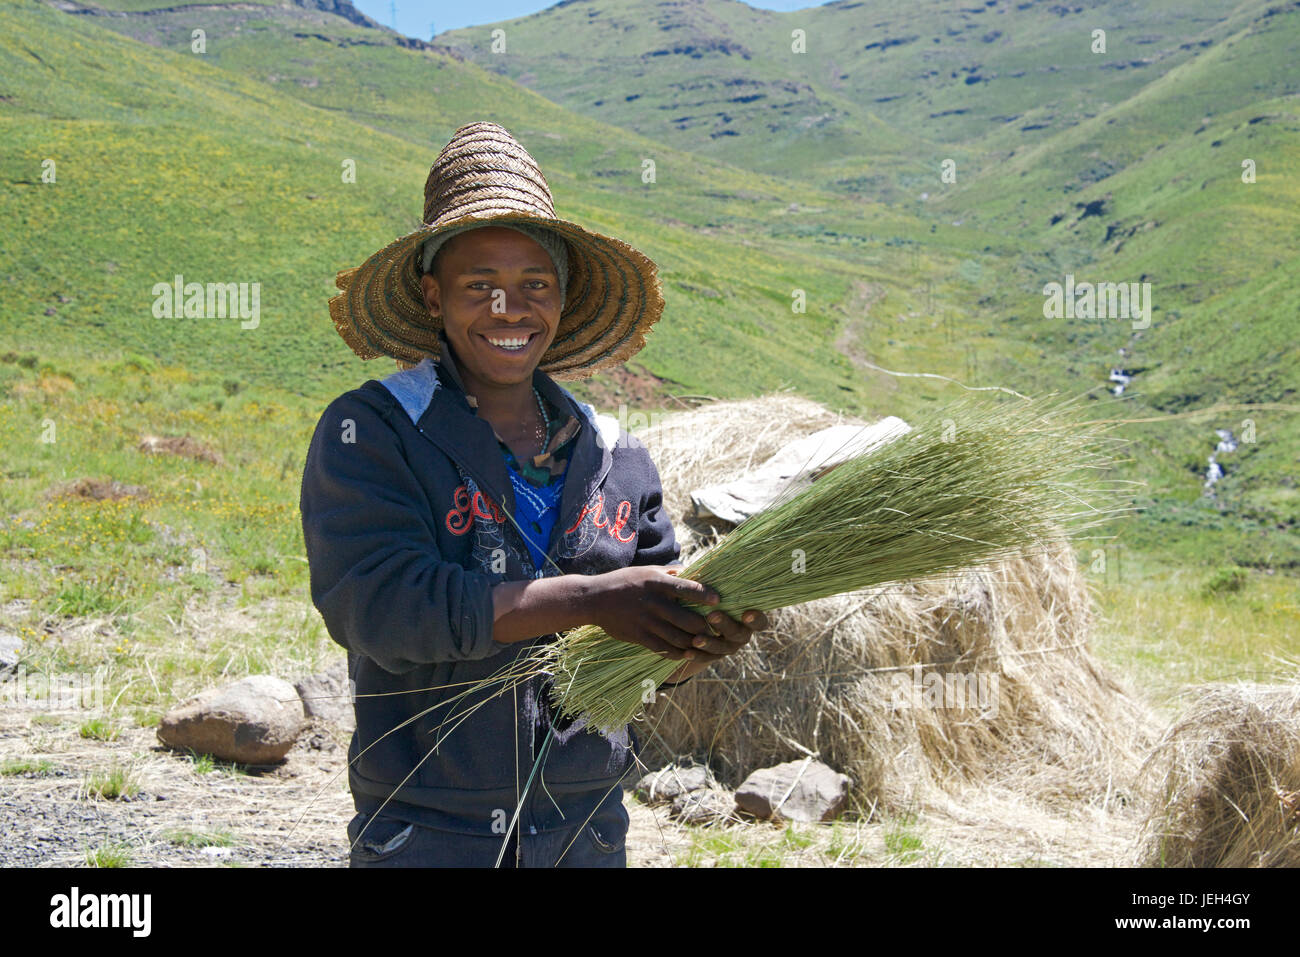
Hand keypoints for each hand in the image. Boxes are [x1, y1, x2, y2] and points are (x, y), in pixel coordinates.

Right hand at [587, 565, 767, 664]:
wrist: (594, 599)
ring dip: (695, 642)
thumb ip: (668, 573)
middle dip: (705, 626)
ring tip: (705, 643)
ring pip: (678, 637)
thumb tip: (690, 570)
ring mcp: (645, 621)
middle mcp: (653, 603)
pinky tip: (687, 653)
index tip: (719, 600)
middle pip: (687, 619)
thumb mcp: (645, 571)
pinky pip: (663, 648)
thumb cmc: (623, 581)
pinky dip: (678, 653)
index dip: (706, 595)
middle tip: (717, 628)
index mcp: (656, 583)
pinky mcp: (638, 636)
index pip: (687, 588)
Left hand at [663, 567, 767, 681]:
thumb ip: (722, 581)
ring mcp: (728, 647)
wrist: (701, 615)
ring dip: (709, 643)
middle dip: (725, 625)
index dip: (756, 619)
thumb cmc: (712, 595)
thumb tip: (721, 560)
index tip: (747, 612)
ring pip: (722, 648)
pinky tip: (687, 652)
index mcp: (749, 617)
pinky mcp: (713, 656)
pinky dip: (697, 655)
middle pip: (739, 634)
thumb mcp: (718, 588)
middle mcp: (742, 633)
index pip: (760, 622)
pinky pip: (706, 658)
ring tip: (695, 639)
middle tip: (712, 616)